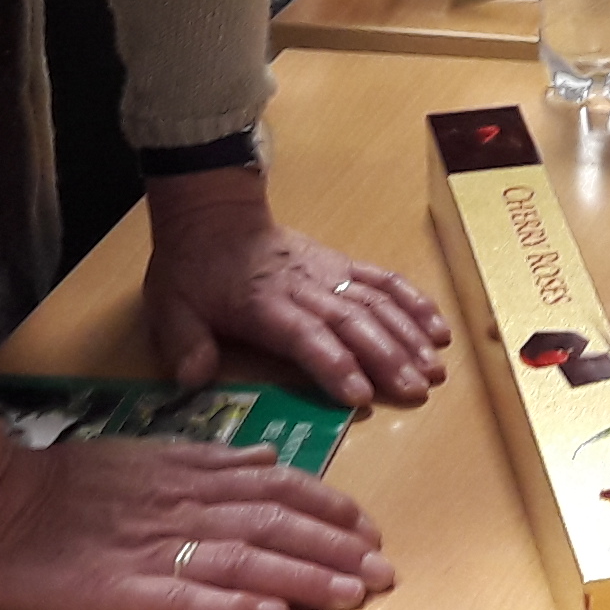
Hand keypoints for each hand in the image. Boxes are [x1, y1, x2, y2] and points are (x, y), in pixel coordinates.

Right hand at [0, 379, 391, 609]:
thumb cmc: (60, 484)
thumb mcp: (143, 455)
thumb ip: (206, 460)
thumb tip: (268, 462)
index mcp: (187, 475)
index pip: (275, 488)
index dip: (328, 507)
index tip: (369, 529)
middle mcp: (182, 509)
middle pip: (275, 525)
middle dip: (336, 548)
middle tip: (384, 573)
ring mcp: (154, 550)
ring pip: (247, 559)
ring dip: (305, 577)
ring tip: (352, 595)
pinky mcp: (123, 589)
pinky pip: (187, 598)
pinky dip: (233, 605)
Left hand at [140, 168, 449, 408]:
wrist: (213, 214)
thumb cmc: (194, 268)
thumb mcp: (170, 307)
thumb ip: (184, 344)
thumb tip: (192, 379)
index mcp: (264, 305)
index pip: (306, 337)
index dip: (335, 365)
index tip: (362, 396)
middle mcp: (305, 288)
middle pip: (353, 323)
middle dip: (388, 357)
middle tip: (417, 390)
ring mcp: (330, 273)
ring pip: (376, 303)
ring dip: (409, 335)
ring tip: (435, 368)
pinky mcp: (343, 264)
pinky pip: (384, 280)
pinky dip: (414, 302)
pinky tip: (438, 328)